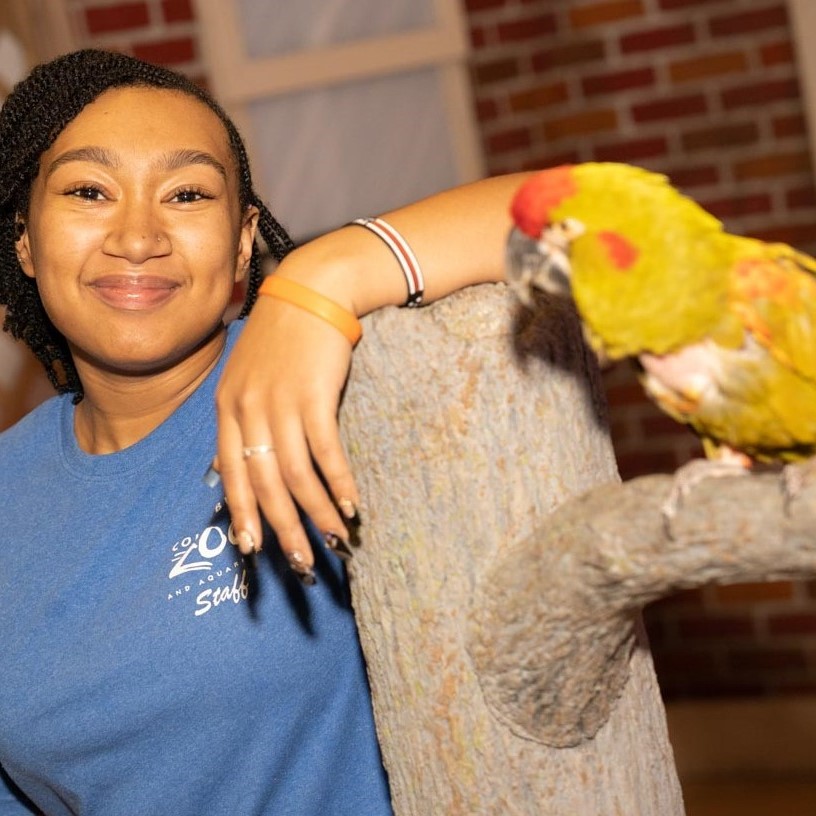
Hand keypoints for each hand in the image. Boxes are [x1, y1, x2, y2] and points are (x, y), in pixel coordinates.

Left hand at [214, 293, 358, 580]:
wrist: (311, 291)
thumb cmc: (280, 338)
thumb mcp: (244, 377)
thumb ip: (237, 423)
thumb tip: (229, 472)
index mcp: (228, 408)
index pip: (231, 474)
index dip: (243, 514)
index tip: (253, 550)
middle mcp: (248, 409)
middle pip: (264, 483)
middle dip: (282, 528)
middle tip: (300, 564)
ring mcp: (281, 403)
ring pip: (296, 474)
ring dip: (317, 513)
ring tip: (334, 540)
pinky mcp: (315, 395)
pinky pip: (326, 451)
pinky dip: (340, 482)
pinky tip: (352, 505)